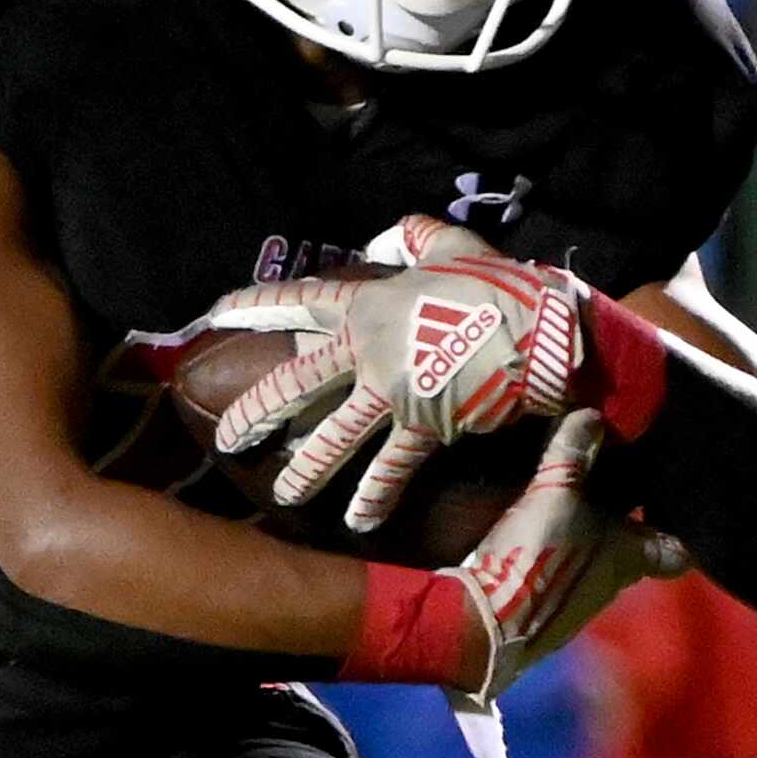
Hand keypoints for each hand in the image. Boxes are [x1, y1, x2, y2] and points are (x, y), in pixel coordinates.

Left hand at [204, 215, 585, 531]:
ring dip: (308, 469)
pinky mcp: (423, 426)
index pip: (300, 300)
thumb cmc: (500, 285)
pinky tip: (358, 521)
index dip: (256, 305)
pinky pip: (392, 466)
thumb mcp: (455, 245)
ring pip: (335, 436)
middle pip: (298, 382)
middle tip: (227, 438)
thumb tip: (386, 238)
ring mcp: (392, 392)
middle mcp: (368, 351)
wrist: (541, 332)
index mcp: (370, 304)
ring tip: (284, 496)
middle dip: (258, 411)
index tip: (215, 314)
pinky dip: (377, 494)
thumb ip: (415, 236)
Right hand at [443, 410, 686, 757]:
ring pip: (591, 568)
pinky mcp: (542, 616)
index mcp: (629, 559)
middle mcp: (610, 588)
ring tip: (565, 508)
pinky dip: (552, 562)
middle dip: (620, 527)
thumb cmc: (538, 556)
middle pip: (629, 555)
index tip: (668, 505)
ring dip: (582, 545)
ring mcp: (576, 608)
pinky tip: (531, 540)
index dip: (677, 533)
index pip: (676, 554)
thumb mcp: (553, 492)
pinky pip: (558, 581)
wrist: (484, 623)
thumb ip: (570, 453)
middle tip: (607, 488)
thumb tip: (592, 413)